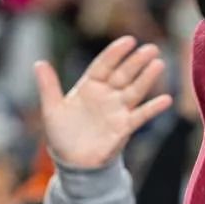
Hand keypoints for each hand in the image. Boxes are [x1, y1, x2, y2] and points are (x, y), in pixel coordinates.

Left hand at [34, 36, 171, 169]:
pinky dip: (153, 108)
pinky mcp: (124, 127)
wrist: (72, 162)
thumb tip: (39, 63)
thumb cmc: (62, 135)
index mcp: (89, 87)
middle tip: (151, 48)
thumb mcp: (52, 109)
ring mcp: (117, 110)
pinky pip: (140, 116)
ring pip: (135, 91)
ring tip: (159, 64)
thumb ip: (48, 86)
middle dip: (137, 61)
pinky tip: (165, 100)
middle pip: (124, 74)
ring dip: (147, 79)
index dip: (115, 53)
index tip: (128, 41)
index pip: (104, 65)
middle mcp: (106, 95)